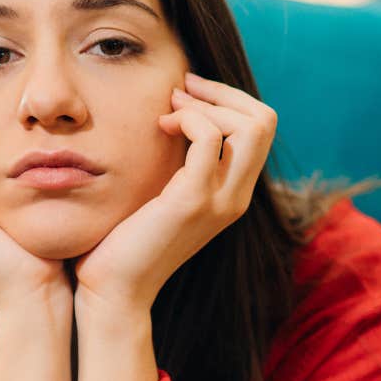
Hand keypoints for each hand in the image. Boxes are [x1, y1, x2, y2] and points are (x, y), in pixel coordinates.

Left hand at [70, 71, 276, 317]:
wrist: (115, 289)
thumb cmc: (127, 239)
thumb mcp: (163, 192)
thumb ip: (179, 161)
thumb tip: (175, 112)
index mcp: (234, 193)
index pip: (261, 128)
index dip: (229, 99)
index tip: (188, 94)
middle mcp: (237, 197)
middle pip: (265, 121)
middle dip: (222, 93)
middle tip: (181, 91)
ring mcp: (221, 201)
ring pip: (250, 126)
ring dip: (206, 104)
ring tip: (169, 110)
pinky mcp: (193, 202)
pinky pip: (209, 139)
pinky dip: (188, 119)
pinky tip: (161, 127)